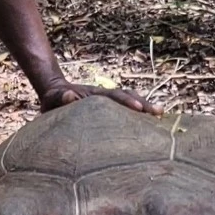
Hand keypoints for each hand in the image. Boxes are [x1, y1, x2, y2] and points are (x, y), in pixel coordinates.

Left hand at [38, 80, 160, 115]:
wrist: (55, 92)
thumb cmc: (53, 100)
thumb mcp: (53, 98)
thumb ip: (61, 97)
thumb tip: (70, 95)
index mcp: (94, 95)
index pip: (113, 97)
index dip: (125, 102)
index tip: (137, 109)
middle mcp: (105, 96)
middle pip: (127, 97)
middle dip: (143, 104)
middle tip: (158, 112)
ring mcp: (109, 102)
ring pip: (131, 102)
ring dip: (145, 107)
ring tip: (161, 114)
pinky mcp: (110, 109)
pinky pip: (127, 110)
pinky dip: (140, 114)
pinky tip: (153, 122)